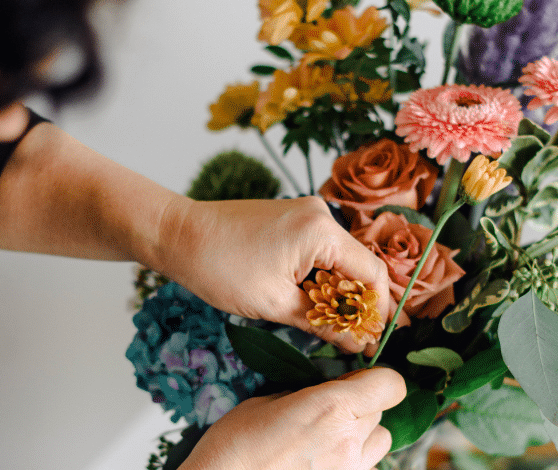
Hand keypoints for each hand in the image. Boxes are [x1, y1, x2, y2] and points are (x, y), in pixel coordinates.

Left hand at [158, 196, 389, 352]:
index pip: (372, 273)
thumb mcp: (274, 304)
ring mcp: (307, 213)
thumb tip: (359, 344)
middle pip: (360, 266)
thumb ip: (323, 324)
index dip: (379, 311)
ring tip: (335, 327)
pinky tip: (314, 303)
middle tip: (359, 341)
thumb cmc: (220, 266)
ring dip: (340, 294)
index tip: (377, 340)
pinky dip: (323, 278)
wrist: (179, 234)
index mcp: (321, 231)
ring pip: (340, 260)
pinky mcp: (293, 219)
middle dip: (360, 305)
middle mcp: (321, 214)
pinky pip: (322, 251)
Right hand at [180, 368, 406, 469]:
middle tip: (328, 409)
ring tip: (327, 438)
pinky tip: (321, 462)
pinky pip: (364, 468)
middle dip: (361, 405)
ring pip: (380, 442)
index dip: (379, 379)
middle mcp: (349, 441)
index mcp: (332, 408)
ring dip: (362, 435)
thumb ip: (306, 395)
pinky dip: (352, 461)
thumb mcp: (267, 403)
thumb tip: (324, 393)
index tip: (358, 379)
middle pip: (381, 412)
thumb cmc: (235, 445)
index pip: (390, 385)